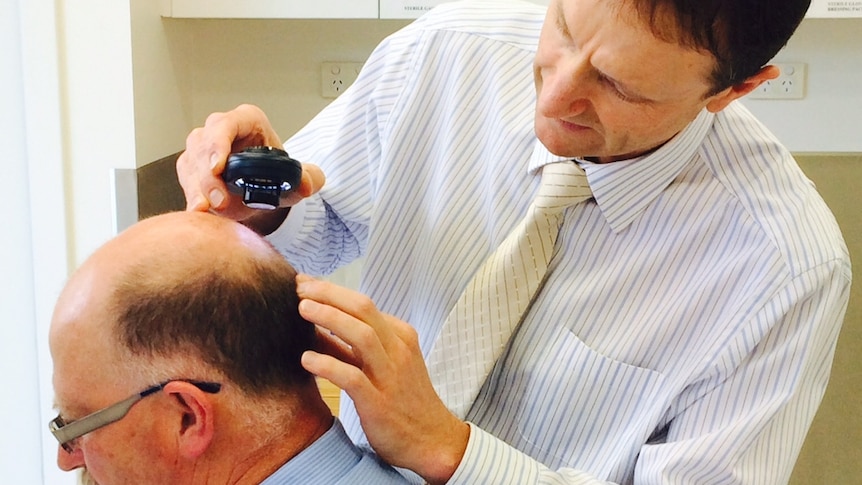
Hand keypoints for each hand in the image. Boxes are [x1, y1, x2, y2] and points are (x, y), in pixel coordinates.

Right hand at [176, 104, 324, 229]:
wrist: (262, 192)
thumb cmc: (274, 175)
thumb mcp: (296, 176)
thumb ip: (308, 177)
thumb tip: (308, 184)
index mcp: (247, 121)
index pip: (227, 123)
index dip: (219, 142)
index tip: (218, 166)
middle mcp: (219, 131)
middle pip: (204, 145)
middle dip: (209, 175)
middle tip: (219, 199)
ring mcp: (201, 150)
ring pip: (190, 164)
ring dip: (197, 188)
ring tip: (207, 208)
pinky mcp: (191, 169)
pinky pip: (185, 180)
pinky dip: (191, 197)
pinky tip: (197, 212)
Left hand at [296, 275, 469, 484]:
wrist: (433, 441)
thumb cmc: (404, 402)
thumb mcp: (386, 365)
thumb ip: (354, 347)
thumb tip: (317, 328)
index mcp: (400, 336)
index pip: (363, 304)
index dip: (332, 291)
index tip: (306, 284)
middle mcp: (398, 350)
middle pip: (363, 309)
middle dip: (329, 294)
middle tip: (299, 288)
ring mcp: (390, 375)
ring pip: (362, 335)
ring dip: (330, 318)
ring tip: (302, 310)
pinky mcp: (380, 403)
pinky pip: (353, 378)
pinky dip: (328, 365)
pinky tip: (306, 359)